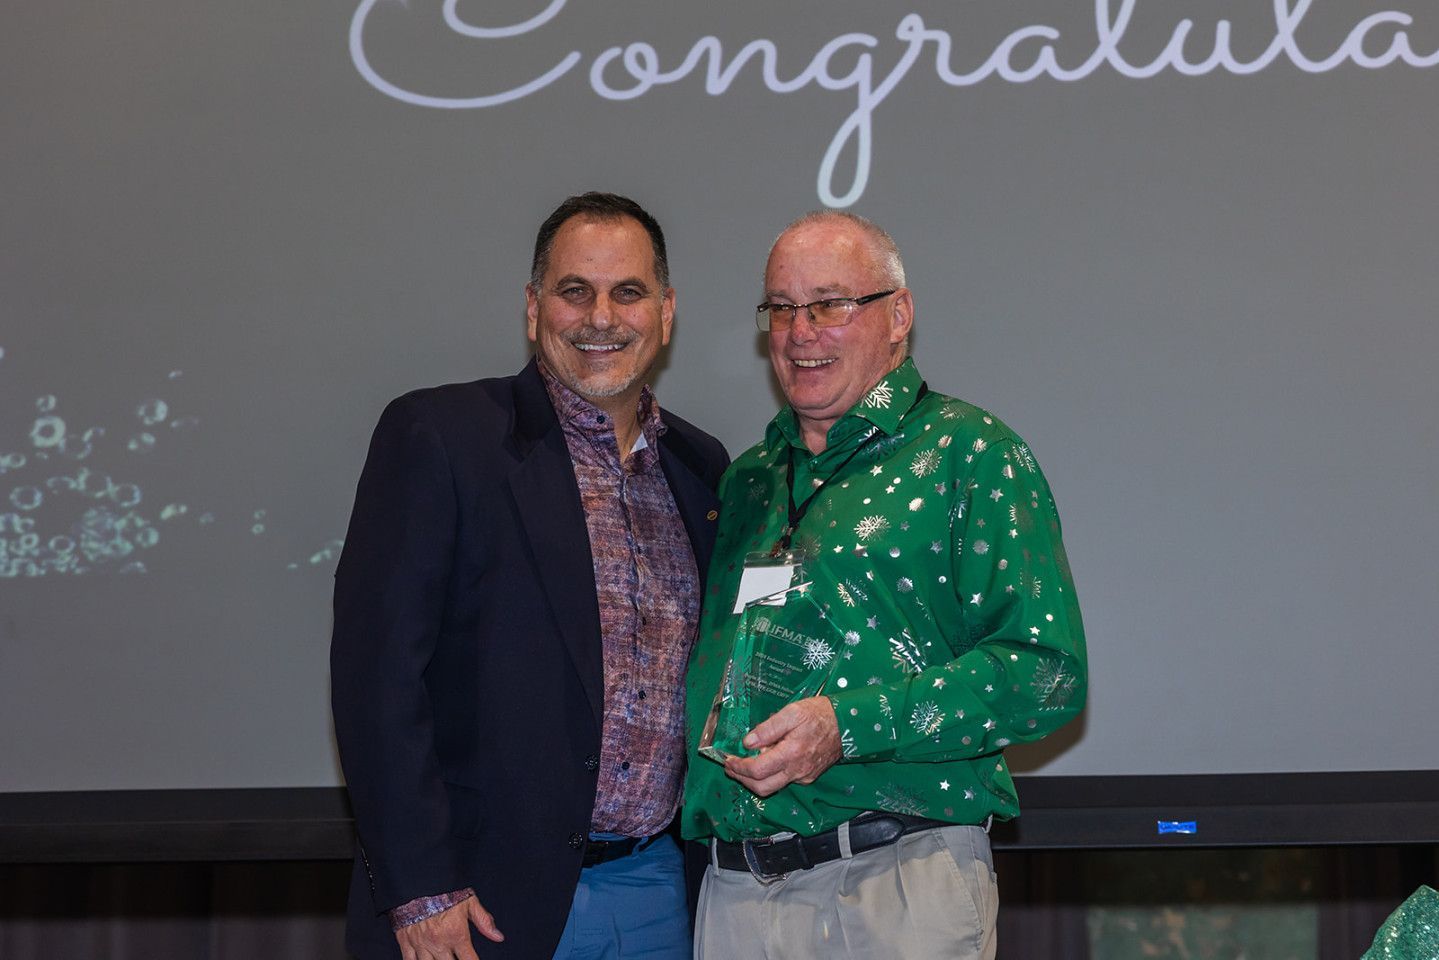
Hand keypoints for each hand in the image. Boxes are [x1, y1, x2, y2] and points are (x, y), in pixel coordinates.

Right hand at [395, 895, 502, 959]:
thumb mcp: (469, 901)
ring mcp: (421, 944)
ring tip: (443, 958)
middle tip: (457, 956)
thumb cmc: (443, 889)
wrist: (416, 880)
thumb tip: (498, 937)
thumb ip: (483, 921)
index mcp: (456, 934)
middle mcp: (439, 943)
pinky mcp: (406, 942)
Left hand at [723, 695, 841, 796]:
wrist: (847, 724)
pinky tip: (766, 760)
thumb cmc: (819, 714)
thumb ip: (768, 728)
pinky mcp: (808, 776)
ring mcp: (803, 776)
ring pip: (773, 787)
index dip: (739, 768)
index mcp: (791, 754)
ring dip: (754, 779)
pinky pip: (784, 781)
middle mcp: (797, 771)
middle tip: (730, 766)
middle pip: (762, 787)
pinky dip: (770, 775)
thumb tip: (748, 743)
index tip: (728, 759)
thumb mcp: (792, 713)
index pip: (757, 771)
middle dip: (742, 779)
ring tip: (744, 764)